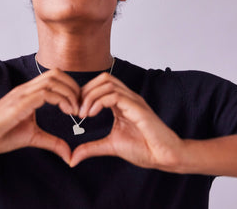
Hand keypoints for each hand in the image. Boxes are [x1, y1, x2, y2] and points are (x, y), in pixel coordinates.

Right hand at [0, 69, 80, 164]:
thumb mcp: (32, 137)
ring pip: (53, 80)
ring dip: (69, 93)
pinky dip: (61, 99)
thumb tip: (68, 154)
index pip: (55, 77)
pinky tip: (67, 111)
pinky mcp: (20, 103)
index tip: (79, 104)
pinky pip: (45, 93)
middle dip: (74, 86)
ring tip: (75, 110)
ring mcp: (23, 93)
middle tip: (80, 105)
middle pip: (57, 73)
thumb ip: (52, 142)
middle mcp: (27, 88)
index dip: (71, 87)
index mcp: (30, 92)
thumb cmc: (0, 135)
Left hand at [70, 73, 184, 171]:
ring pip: (108, 83)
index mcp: (122, 103)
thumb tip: (72, 158)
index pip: (102, 84)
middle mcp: (128, 97)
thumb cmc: (143, 148)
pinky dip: (99, 102)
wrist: (164, 157)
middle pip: (104, 78)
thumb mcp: (110, 146)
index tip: (76, 109)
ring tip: (83, 113)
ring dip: (90, 96)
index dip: (85, 92)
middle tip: (77, 108)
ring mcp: (134, 101)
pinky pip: (115, 95)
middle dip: (86, 90)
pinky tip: (92, 114)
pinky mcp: (138, 108)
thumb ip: (91, 148)